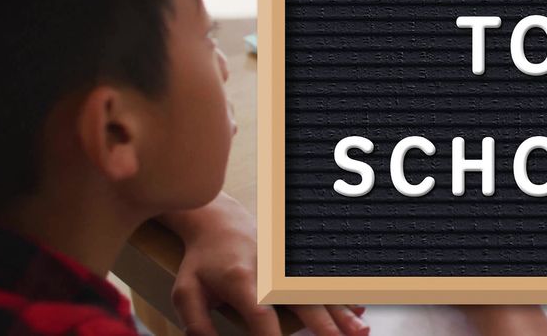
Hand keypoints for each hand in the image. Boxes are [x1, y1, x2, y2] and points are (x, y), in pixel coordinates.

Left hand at [161, 193, 368, 335]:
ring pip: (319, 292)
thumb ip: (198, 324)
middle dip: (325, 325)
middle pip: (302, 302)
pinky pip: (323, 280)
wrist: (219, 222)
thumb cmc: (201, 262)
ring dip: (342, 313)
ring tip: (361, 331)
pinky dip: (342, 295)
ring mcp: (288, 265)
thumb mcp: (186, 293)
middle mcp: (271, 271)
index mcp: (242, 281)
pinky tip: (361, 307)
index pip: (260, 316)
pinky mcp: (296, 262)